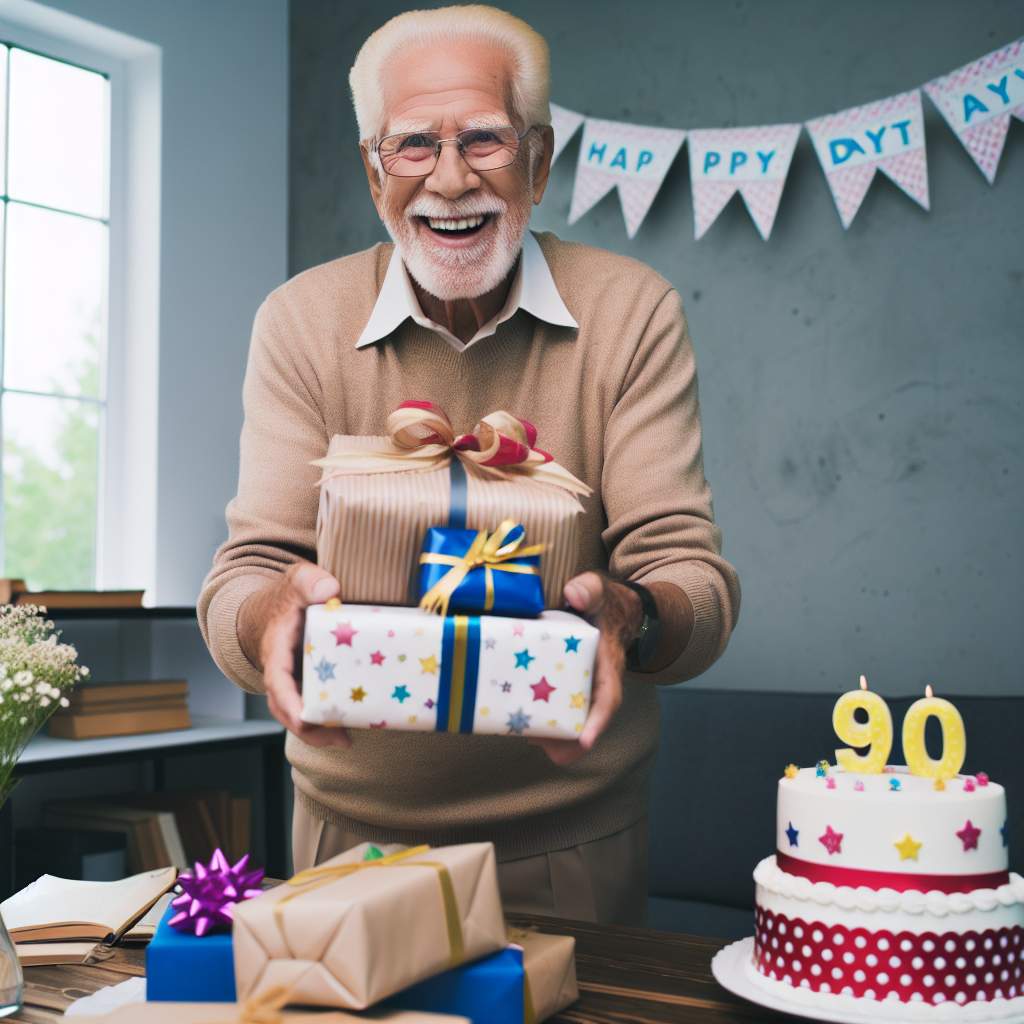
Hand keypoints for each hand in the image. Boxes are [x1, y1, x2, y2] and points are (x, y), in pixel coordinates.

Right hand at [239, 561, 350, 747]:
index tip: (304, 718)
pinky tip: (358, 722)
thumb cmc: (288, 597)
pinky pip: (318, 705)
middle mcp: (283, 674)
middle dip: (310, 730)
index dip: (289, 703)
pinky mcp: (312, 684)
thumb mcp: (297, 580)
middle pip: (288, 709)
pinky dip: (332, 718)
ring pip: (302, 714)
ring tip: (348, 740)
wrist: (278, 606)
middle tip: (341, 739)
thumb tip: (330, 590)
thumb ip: (310, 581)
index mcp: (277, 652)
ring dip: (322, 731)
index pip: (277, 682)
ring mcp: (296, 682)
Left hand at [528, 570, 642, 766]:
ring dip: (551, 737)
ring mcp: (582, 690)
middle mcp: (597, 686)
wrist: (608, 610)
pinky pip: (558, 712)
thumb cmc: (602, 604)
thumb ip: (588, 589)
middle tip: (537, 742)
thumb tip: (573, 595)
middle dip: (566, 740)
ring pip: (572, 724)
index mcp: (608, 666)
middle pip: (587, 723)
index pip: (608, 699)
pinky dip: (542, 722)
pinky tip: (516, 721)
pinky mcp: (567, 689)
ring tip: (520, 734)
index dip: (597, 722)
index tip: (584, 741)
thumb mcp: (598, 592)